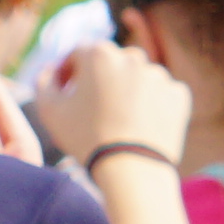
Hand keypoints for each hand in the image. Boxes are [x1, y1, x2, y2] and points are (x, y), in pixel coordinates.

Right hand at [36, 33, 190, 176]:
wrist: (131, 170)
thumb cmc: (86, 139)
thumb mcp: (50, 111)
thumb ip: (44, 83)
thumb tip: (49, 71)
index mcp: (99, 54)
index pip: (78, 53)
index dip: (69, 71)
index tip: (67, 91)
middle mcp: (132, 56)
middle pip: (111, 63)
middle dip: (101, 80)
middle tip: (94, 109)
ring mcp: (159, 74)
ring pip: (138, 78)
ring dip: (128, 92)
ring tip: (120, 122)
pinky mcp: (178, 94)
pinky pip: (161, 95)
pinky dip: (153, 106)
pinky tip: (141, 126)